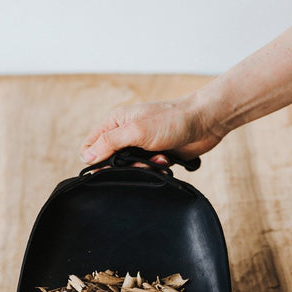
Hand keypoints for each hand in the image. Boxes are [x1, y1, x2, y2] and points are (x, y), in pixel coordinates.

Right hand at [81, 94, 225, 164]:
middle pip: (109, 162)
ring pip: (129, 169)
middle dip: (124, 168)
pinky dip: (155, 169)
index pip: (90, 147)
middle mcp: (124, 133)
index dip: (95, 160)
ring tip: (159, 159)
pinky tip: (166, 161)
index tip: (109, 167)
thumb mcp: (135, 131)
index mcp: (114, 123)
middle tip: (140, 162)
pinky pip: (146, 171)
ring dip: (143, 169)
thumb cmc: (171, 120)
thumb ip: (109, 143)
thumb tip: (86, 158)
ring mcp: (139, 145)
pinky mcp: (153, 155)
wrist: (204, 122)